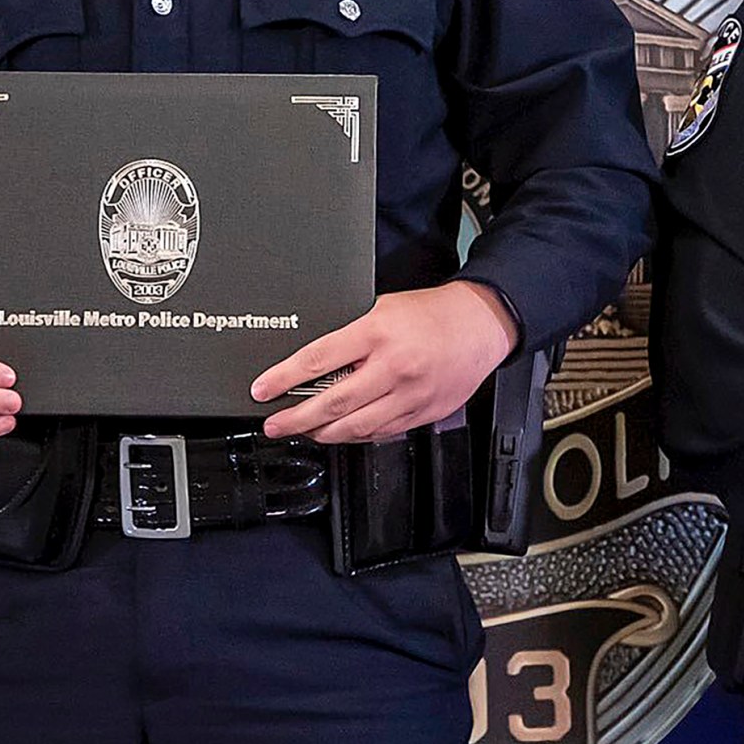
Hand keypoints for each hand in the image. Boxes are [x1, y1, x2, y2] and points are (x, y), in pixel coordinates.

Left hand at [253, 283, 519, 443]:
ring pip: (356, 426)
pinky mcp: (423, 412)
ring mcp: (410, 394)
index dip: (284, 379)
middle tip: (275, 425)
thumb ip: (349, 334)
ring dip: (323, 433)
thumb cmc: (430, 313)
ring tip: (303, 431)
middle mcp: (393, 366)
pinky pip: (381, 433)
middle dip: (296, 418)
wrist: (481, 324)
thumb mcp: (382, 307)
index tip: (262, 390)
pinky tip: (340, 433)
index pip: (318, 359)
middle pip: (333, 402)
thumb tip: (311, 362)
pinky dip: (356, 435)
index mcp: (377, 332)